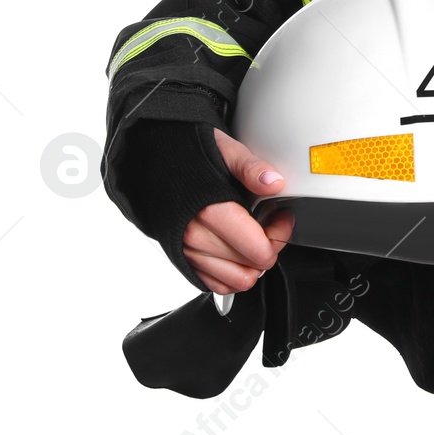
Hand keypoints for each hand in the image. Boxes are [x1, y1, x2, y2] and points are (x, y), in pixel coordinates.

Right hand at [182, 129, 294, 295]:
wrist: (152, 162)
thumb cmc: (189, 156)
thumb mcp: (225, 150)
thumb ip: (251, 168)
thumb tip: (274, 182)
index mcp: (211, 212)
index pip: (260, 250)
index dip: (280, 234)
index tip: (281, 216)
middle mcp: (195, 237)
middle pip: (252, 268)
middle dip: (269, 246)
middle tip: (270, 223)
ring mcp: (187, 252)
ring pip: (236, 281)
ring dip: (252, 262)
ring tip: (253, 236)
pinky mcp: (183, 260)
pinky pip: (216, 285)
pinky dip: (233, 273)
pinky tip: (239, 249)